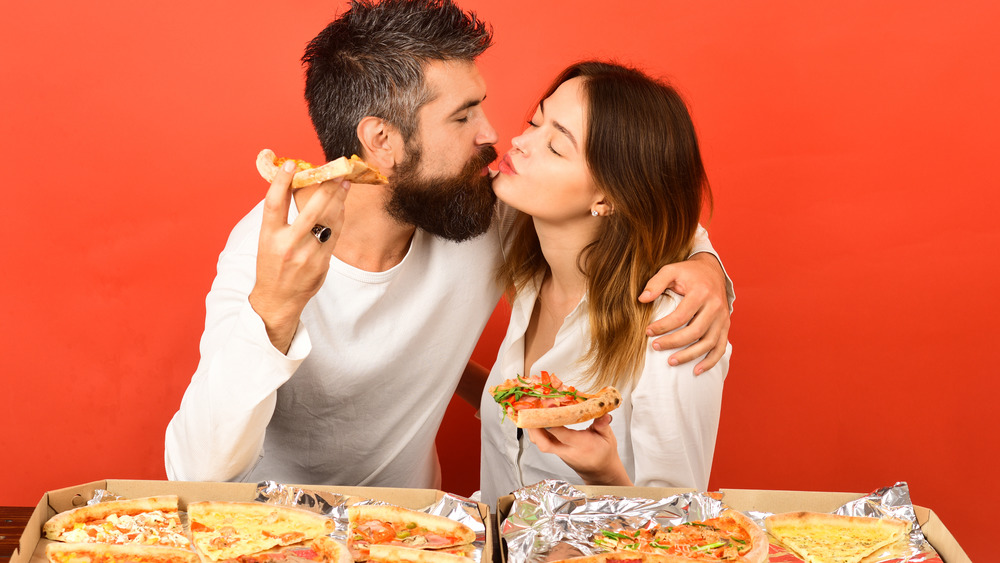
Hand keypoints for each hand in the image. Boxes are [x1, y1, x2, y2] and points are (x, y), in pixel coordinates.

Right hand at [248, 160, 350, 352]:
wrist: (278, 299)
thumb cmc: (272, 264)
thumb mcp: (267, 239)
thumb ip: (279, 217)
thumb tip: (292, 185)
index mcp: (268, 236)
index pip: (274, 204)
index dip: (282, 182)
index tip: (291, 164)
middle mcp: (287, 245)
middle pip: (310, 210)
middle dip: (325, 189)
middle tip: (335, 172)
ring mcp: (306, 255)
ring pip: (327, 221)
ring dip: (338, 200)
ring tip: (344, 184)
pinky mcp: (322, 263)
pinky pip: (334, 235)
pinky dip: (339, 218)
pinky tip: (341, 206)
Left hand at [527, 415, 631, 485]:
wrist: (599, 471)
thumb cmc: (603, 452)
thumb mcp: (608, 437)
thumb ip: (603, 424)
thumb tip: (604, 413)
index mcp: (581, 445)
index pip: (563, 435)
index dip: (553, 422)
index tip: (547, 407)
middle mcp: (567, 451)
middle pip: (545, 443)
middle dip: (535, 428)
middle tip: (530, 411)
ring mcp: (560, 453)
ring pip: (541, 444)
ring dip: (533, 429)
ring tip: (529, 412)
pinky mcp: (556, 452)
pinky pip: (542, 443)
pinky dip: (536, 432)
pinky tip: (534, 420)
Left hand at [639, 252, 729, 373]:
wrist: (712, 271)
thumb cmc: (688, 273)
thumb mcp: (671, 270)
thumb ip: (655, 283)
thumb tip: (642, 299)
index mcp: (702, 293)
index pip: (681, 316)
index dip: (663, 326)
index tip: (648, 331)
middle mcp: (715, 307)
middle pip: (695, 332)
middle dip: (673, 342)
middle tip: (655, 347)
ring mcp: (722, 318)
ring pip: (708, 343)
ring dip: (689, 355)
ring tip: (671, 361)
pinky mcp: (725, 326)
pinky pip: (720, 347)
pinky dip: (710, 361)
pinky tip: (696, 370)